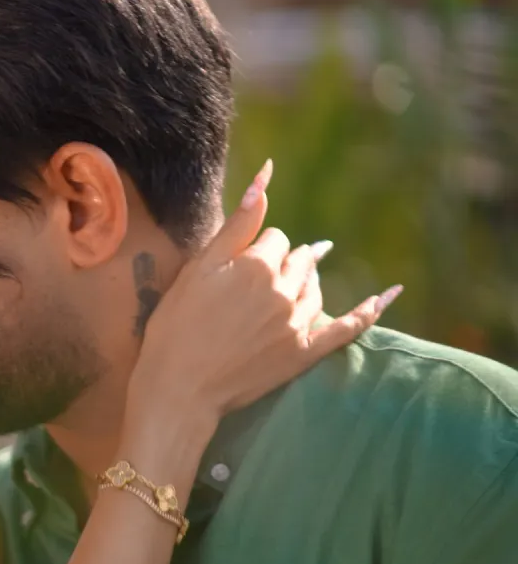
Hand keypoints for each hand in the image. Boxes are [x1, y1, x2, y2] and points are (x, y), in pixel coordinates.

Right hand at [125, 160, 400, 460]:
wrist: (179, 387)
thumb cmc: (176, 326)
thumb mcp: (198, 269)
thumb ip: (237, 225)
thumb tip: (265, 176)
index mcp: (257, 265)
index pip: (273, 238)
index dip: (253, 248)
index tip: (231, 268)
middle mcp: (284, 290)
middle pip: (297, 259)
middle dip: (281, 262)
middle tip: (254, 281)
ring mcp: (298, 324)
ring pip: (314, 287)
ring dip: (306, 279)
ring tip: (293, 282)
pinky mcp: (304, 354)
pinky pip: (348, 328)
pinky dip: (368, 311)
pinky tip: (388, 295)